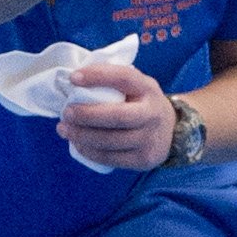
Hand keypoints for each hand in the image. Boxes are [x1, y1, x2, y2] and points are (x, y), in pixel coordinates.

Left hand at [57, 62, 176, 170]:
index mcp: (148, 89)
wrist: (172, 131)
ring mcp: (149, 139)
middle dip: (87, 115)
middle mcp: (152, 113)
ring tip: (64, 130)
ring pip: (111, 140)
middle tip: (66, 113)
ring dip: (82, 136)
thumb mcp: (136, 86)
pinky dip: (89, 152)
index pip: (124, 77)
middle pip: (117, 116)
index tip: (73, 78)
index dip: (98, 76)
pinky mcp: (143, 159)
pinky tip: (77, 145)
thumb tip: (75, 80)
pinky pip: (111, 158)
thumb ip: (113, 81)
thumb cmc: (141, 103)